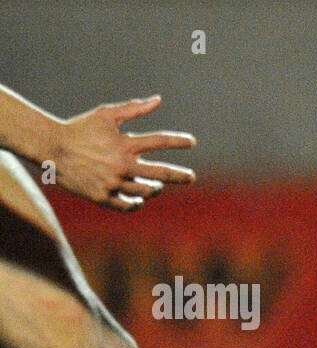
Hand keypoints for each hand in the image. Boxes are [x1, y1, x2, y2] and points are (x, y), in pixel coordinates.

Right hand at [50, 95, 194, 210]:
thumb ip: (133, 108)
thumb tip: (158, 100)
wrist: (50, 148)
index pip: (160, 141)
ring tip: (157, 186)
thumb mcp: (105, 115)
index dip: (179, 141)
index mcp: (124, 144)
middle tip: (190, 177)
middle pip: (161, 173)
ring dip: (155, 188)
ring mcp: (113, 182)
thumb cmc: (80, 128)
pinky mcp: (103, 197)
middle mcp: (121, 165)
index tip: (192, 142)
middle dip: (180, 176)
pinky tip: (141, 199)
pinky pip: (128, 205)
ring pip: (146, 191)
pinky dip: (137, 203)